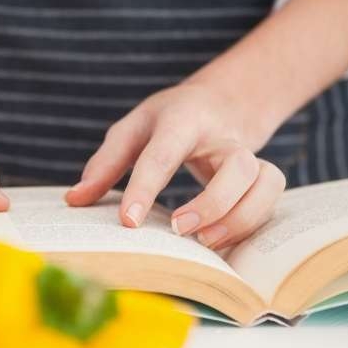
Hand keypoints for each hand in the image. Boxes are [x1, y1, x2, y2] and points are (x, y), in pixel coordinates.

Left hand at [64, 77, 285, 249]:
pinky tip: (222, 243)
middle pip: (237, 167)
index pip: (163, 154)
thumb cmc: (169, 120)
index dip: (145, 189)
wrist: (223, 103)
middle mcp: (224, 137)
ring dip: (241, 219)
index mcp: (183, 120)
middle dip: (212, 204)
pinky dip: (252, 226)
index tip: (128, 222)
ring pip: (267, 183)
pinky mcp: (264, 176)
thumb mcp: (133, 128)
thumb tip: (75, 201)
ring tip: (205, 244)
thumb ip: (105, 163)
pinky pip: (272, 202)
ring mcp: (251, 156)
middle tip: (180, 231)